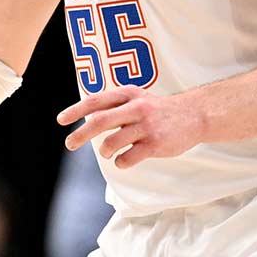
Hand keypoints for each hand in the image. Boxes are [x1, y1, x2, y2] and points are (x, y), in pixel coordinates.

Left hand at [58, 86, 206, 169]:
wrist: (194, 115)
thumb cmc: (159, 110)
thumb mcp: (138, 98)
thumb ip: (115, 106)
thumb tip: (87, 118)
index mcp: (129, 94)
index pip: (96, 101)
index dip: (76, 110)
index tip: (61, 120)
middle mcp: (136, 107)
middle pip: (99, 121)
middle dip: (80, 135)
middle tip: (69, 144)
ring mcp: (146, 126)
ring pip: (112, 142)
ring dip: (105, 151)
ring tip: (108, 153)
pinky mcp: (155, 144)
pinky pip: (128, 158)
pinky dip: (120, 162)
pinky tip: (124, 160)